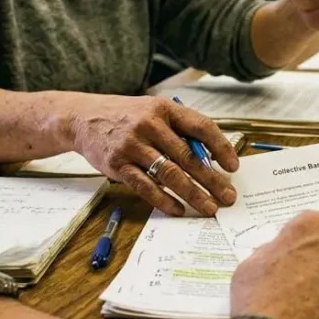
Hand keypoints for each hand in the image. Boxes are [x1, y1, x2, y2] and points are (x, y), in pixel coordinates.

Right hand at [68, 94, 237, 216]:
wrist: (85, 118)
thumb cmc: (128, 117)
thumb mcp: (155, 112)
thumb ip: (179, 130)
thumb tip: (210, 159)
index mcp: (165, 109)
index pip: (201, 127)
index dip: (221, 147)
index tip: (233, 166)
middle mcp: (149, 125)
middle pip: (188, 156)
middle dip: (212, 179)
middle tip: (228, 196)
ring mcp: (132, 145)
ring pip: (170, 174)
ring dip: (193, 193)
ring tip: (209, 207)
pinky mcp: (118, 165)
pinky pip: (146, 186)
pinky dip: (164, 200)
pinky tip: (178, 209)